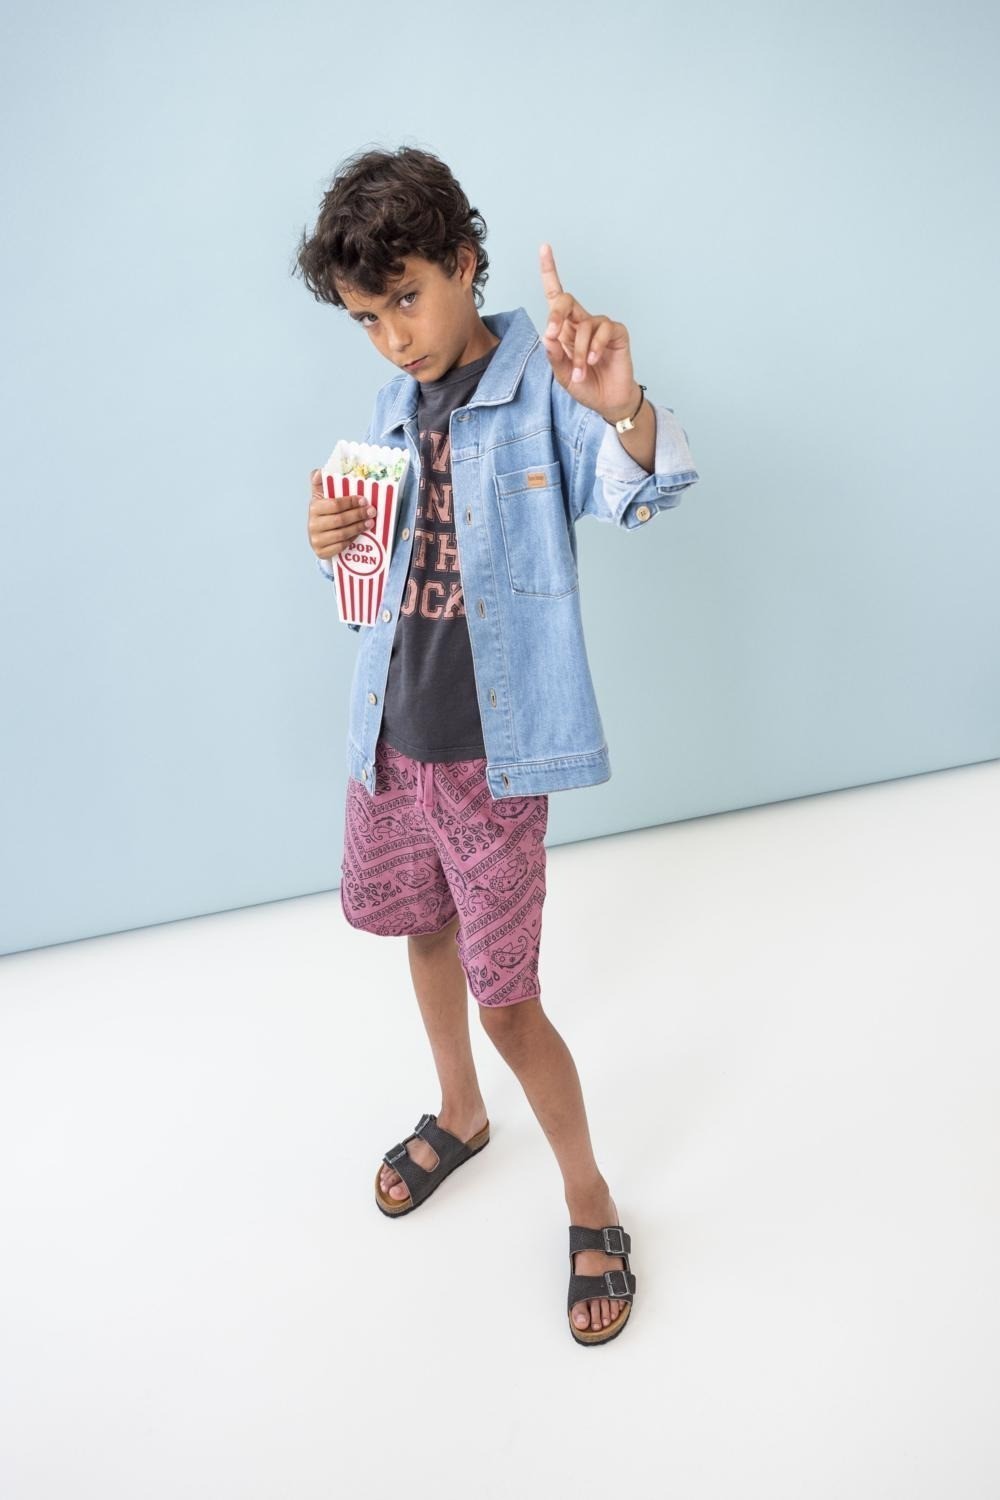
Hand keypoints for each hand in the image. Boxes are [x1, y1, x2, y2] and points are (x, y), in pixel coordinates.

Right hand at [308, 469, 376, 558]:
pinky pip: (341, 546)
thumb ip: (320, 483)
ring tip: (370, 523)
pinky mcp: (321, 552)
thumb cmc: (324, 514)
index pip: (335, 504)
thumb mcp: (321, 498)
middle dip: (358, 515)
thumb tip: (320, 471)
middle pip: (340, 520)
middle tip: (372, 512)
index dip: (351, 502)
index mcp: (314, 508)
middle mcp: (313, 524)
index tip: (364, 500)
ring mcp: (316, 540)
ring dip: (358, 527)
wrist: (318, 537)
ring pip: (342, 534)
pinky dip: (352, 539)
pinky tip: (360, 533)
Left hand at [538, 242, 639, 421]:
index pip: (555, 295)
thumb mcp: (562, 375)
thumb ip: (554, 356)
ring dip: (577, 351)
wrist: (607, 401)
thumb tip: (546, 335)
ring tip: (580, 371)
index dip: (550, 271)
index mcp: (565, 328)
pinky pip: (603, 330)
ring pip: (583, 325)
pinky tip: (593, 361)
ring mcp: (600, 325)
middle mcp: (582, 321)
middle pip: (565, 301)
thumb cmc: (585, 384)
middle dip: (556, 315)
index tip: (545, 247)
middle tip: (552, 334)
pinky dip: (594, 347)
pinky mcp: (616, 332)